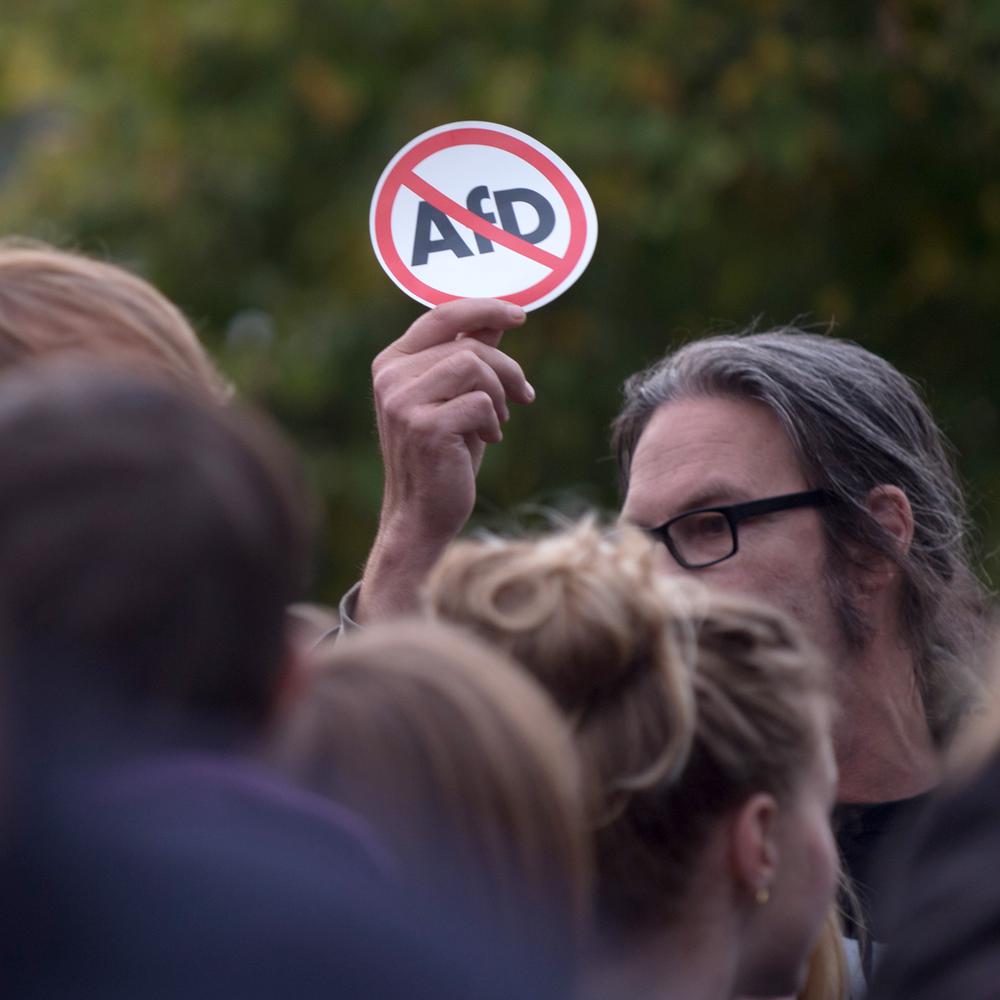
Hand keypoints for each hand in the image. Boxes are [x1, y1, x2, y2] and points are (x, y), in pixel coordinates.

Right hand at [355, 298, 533, 621]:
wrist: (422, 515)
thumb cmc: (443, 456)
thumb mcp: (458, 398)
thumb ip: (469, 355)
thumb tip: (497, 317)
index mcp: (391, 363)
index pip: (441, 315)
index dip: (484, 308)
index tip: (520, 315)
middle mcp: (390, 377)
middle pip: (469, 344)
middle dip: (507, 369)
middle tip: (523, 396)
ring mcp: (402, 401)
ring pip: (475, 366)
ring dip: (500, 394)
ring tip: (499, 421)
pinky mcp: (424, 425)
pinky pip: (480, 402)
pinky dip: (494, 421)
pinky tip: (488, 440)